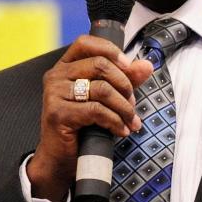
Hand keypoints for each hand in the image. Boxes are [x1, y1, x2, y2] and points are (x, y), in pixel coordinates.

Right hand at [27, 35, 152, 201]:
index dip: (111, 50)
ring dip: (124, 107)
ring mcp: (54, 94)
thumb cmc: (81, 127)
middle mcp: (56, 76)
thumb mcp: (105, 100)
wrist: (60, 158)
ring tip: (130, 121)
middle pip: (100, 64)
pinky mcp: (58, 113)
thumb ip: (124, 80)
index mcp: (65, 67)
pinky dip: (115, 121)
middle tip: (132, 103)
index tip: (129, 67)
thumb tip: (146, 65)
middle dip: (124, 84)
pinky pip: (97, 111)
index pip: (86, 42)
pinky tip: (120, 130)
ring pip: (102, 89)